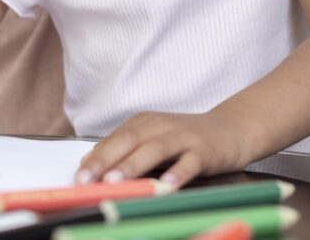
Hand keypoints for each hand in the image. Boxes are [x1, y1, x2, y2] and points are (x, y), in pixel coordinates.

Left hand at [75, 111, 247, 187]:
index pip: (115, 140)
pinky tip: (167, 186)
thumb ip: (125, 150)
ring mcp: (184, 138)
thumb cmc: (185, 139)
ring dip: (134, 165)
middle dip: (106, 161)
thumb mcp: (153, 139)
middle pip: (129, 141)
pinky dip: (178, 173)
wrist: (231, 128)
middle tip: (87, 180)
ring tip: (116, 181)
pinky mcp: (205, 151)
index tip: (78, 177)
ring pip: (155, 150)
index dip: (95, 158)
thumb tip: (90, 164)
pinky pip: (190, 163)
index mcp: (144, 123)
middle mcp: (161, 126)